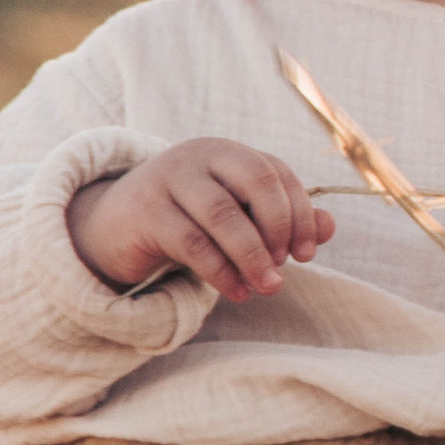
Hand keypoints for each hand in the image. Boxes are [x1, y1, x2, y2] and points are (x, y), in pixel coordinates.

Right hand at [67, 141, 332, 299]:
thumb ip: (281, 219)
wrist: (114, 226)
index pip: (277, 172)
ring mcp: (169, 178)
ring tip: (268, 287)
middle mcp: (199, 155)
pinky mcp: (145, 210)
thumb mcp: (235, 217)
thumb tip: (330, 226)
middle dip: (279, 227)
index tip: (307, 253)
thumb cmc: (188, 221)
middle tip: (286, 266)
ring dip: (253, 256)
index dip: (300, 212)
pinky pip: (192, 242)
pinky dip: (221, 271)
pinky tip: (237, 292)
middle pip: (256, 181)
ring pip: (223, 215)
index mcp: (227, 152)